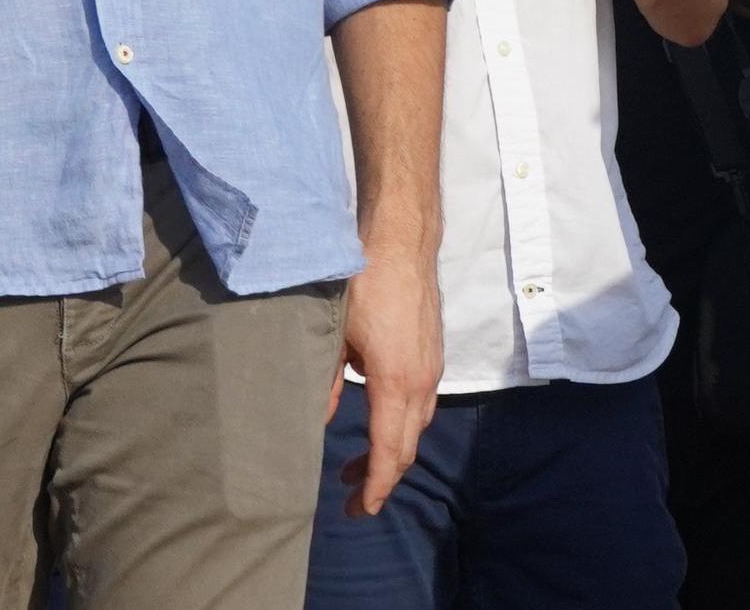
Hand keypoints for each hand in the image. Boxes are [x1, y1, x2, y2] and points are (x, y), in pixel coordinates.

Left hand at [333, 259, 440, 515]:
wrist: (400, 240)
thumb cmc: (362, 282)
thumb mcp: (333, 335)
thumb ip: (325, 382)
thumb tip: (317, 420)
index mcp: (396, 382)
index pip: (391, 452)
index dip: (376, 486)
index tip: (361, 509)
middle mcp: (422, 382)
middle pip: (407, 447)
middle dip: (381, 478)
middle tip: (353, 501)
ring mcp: (432, 367)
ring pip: (415, 426)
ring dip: (390, 452)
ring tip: (356, 467)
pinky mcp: (431, 353)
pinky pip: (419, 403)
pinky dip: (399, 425)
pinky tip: (375, 422)